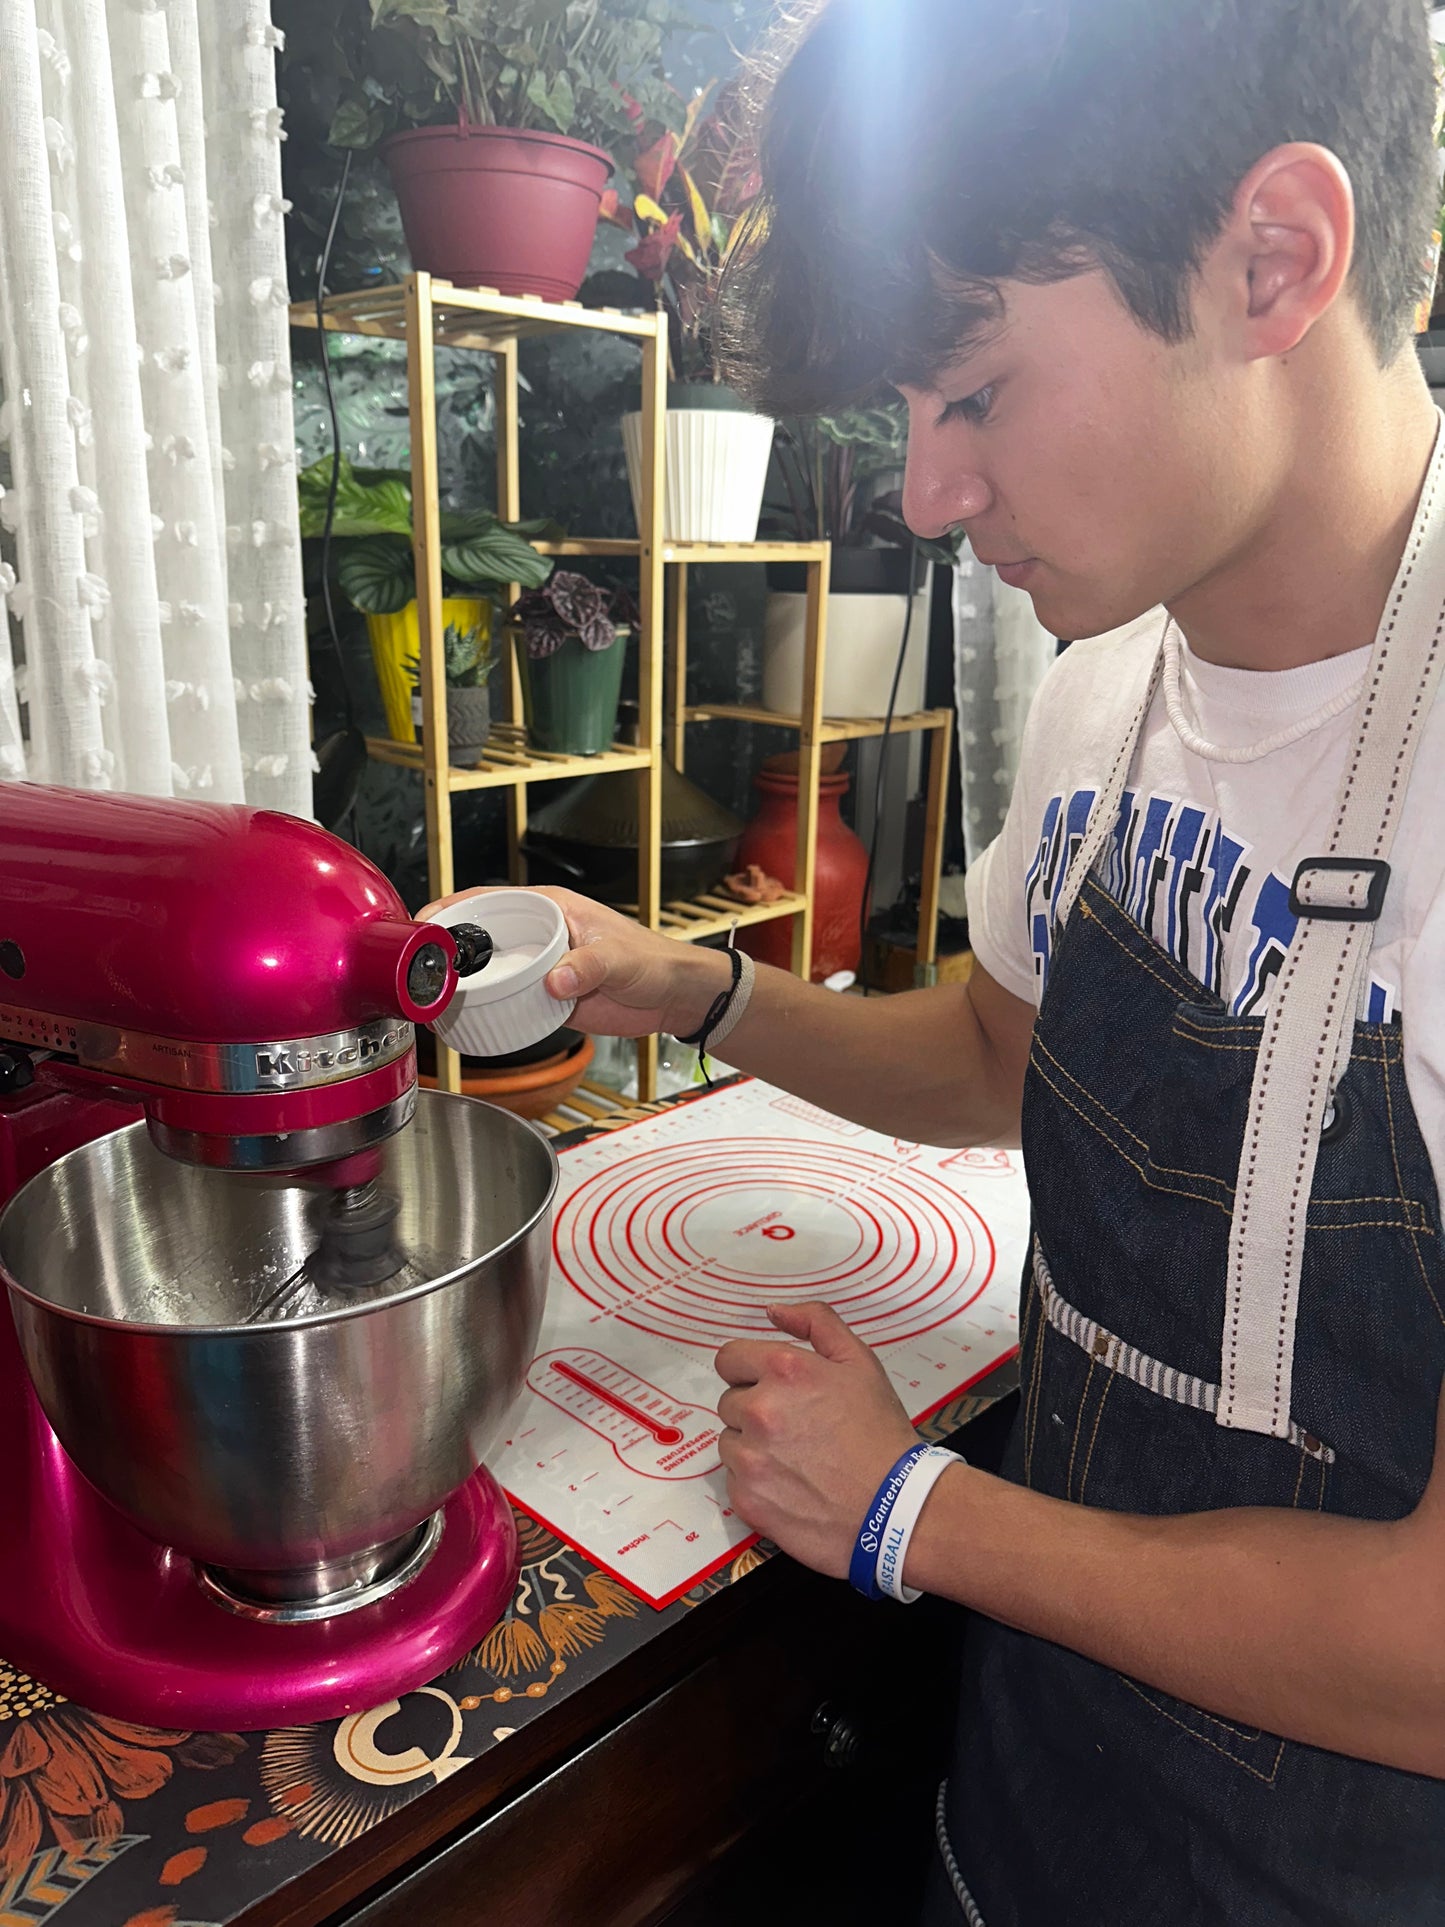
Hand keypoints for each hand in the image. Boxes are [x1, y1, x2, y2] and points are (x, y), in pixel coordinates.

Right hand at [417, 885, 725, 1039]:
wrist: (673, 996)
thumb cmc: (653, 961)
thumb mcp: (620, 960)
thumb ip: (590, 967)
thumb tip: (555, 981)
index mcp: (547, 908)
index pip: (486, 899)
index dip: (449, 908)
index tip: (420, 924)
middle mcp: (535, 933)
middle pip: (475, 936)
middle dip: (442, 950)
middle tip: (414, 970)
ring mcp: (536, 965)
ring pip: (485, 970)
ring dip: (459, 984)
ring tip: (428, 1001)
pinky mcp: (542, 995)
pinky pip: (503, 999)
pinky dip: (483, 1008)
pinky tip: (463, 1021)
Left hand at [715, 1302, 919, 1578]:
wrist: (895, 1506)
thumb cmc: (880, 1432)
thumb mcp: (860, 1361)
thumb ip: (816, 1322)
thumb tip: (773, 1311)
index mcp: (783, 1371)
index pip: (729, 1359)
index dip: (752, 1371)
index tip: (774, 1387)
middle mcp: (758, 1411)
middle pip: (730, 1402)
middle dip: (756, 1409)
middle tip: (798, 1427)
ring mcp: (749, 1459)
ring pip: (730, 1442)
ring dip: (753, 1446)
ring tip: (797, 1458)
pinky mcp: (747, 1499)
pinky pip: (735, 1481)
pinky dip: (757, 1482)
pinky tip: (793, 1485)